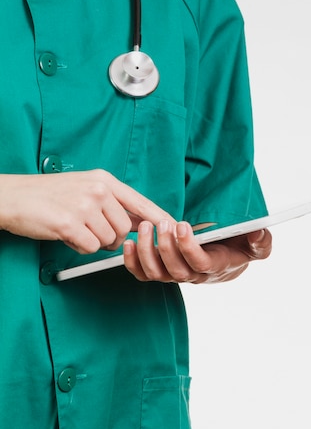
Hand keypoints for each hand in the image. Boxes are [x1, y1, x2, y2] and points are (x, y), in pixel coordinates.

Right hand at [0, 170, 173, 253]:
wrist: (14, 197)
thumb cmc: (49, 195)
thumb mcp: (86, 188)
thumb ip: (114, 203)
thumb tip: (140, 222)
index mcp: (104, 180)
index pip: (141, 202)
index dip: (159, 218)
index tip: (175, 228)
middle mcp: (98, 190)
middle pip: (125, 229)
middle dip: (111, 237)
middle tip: (90, 229)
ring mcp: (84, 205)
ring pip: (109, 241)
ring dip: (93, 242)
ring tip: (75, 227)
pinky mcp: (70, 223)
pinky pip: (90, 248)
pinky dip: (79, 247)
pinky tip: (66, 234)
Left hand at [123, 220, 271, 283]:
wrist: (227, 258)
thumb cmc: (240, 247)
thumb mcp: (257, 244)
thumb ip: (261, 241)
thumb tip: (258, 234)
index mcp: (215, 266)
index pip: (199, 264)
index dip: (188, 247)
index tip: (182, 225)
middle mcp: (193, 275)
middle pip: (175, 270)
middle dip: (166, 247)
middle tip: (161, 223)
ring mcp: (175, 275)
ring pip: (156, 273)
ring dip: (147, 252)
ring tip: (144, 228)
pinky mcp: (161, 272)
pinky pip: (143, 274)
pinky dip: (132, 262)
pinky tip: (128, 243)